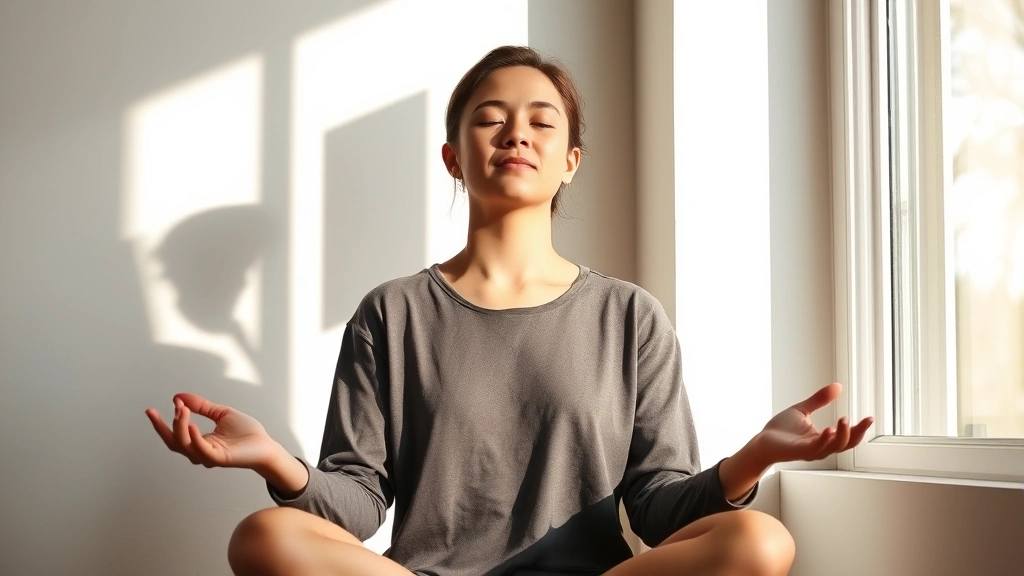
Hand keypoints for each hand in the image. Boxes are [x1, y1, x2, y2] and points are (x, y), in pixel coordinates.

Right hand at [145, 393, 277, 469]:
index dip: (160, 424)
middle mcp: (200, 451)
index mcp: (199, 441)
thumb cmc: (246, 433)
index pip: (174, 435)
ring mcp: (208, 456)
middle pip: (173, 443)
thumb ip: (201, 406)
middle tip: (154, 411)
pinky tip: (192, 424)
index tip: (150, 410)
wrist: (265, 445)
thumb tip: (179, 397)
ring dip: (180, 426)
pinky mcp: (219, 458)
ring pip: (184, 445)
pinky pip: (201, 450)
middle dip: (162, 427)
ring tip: (181, 409)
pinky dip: (194, 438)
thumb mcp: (220, 413)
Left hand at [756, 383, 873, 464]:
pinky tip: (829, 430)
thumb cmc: (780, 430)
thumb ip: (819, 400)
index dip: (860, 429)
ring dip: (842, 434)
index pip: (847, 437)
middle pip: (846, 444)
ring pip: (834, 447)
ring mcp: (811, 451)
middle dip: (858, 433)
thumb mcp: (803, 410)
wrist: (761, 441)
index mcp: (823, 439)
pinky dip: (824, 440)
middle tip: (866, 420)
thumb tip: (838, 386)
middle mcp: (820, 447)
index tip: (870, 418)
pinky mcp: (799, 451)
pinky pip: (816, 448)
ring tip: (844, 419)